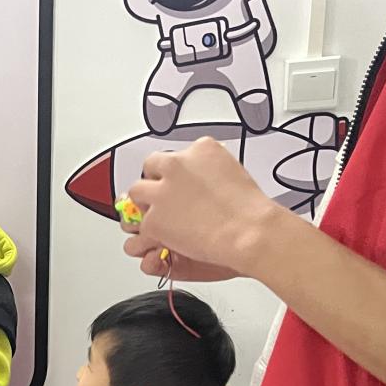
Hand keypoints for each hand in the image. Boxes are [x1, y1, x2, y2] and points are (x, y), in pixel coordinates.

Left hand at [121, 136, 284, 280]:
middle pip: (151, 166)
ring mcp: (161, 192)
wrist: (249, 231)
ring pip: (136, 192)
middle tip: (166, 197)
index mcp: (200, 149)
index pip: (176, 154)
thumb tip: (200, 176)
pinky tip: (169, 236)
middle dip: (155, 181)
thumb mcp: (231, 170)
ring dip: (147, 203)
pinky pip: (142, 223)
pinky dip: (153, 231)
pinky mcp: (153, 219)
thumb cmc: (248, 208)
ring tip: (163, 217)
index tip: (179, 180)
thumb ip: (207, 169)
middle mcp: (176, 165)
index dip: (176, 171)